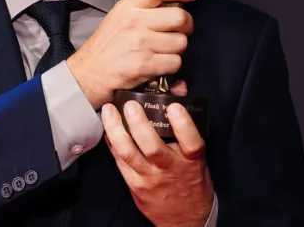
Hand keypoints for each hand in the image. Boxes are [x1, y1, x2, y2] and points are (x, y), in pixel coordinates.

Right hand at [66, 0, 196, 107]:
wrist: (88, 74)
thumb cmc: (106, 46)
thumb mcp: (119, 17)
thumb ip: (142, 8)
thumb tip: (174, 2)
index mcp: (128, 6)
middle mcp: (134, 21)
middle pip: (179, 17)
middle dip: (186, 26)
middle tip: (179, 31)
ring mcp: (140, 43)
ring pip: (181, 42)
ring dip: (177, 49)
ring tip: (163, 51)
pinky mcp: (144, 64)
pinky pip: (175, 62)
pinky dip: (171, 66)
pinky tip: (159, 65)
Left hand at [101, 81, 213, 226]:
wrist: (185, 220)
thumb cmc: (191, 180)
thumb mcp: (197, 156)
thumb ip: (186, 123)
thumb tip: (178, 89)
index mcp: (190, 161)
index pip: (191, 142)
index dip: (182, 124)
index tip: (173, 106)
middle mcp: (169, 170)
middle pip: (152, 147)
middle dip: (139, 124)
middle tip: (130, 104)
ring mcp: (149, 179)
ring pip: (129, 154)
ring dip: (116, 131)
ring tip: (108, 111)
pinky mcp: (134, 185)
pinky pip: (119, 162)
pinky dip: (112, 144)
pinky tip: (107, 129)